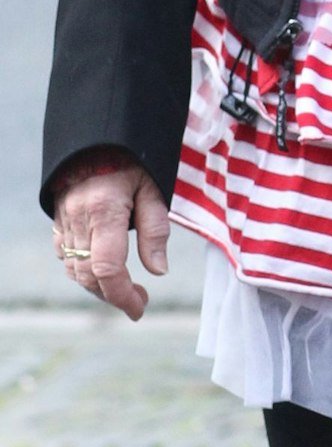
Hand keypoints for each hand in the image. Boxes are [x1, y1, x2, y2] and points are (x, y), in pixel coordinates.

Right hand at [52, 156, 169, 320]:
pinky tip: (103, 271)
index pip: (108, 267)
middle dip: (113, 295)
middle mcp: (79, 221)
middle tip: (139, 301)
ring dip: (98, 287)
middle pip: (89, 275)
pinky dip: (83, 271)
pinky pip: (66, 257)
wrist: (95, 138)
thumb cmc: (132, 160)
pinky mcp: (58, 222)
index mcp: (104, 211)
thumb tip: (158, 270)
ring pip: (75, 270)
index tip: (139, 308)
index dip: (122, 294)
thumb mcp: (154, 188)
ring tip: (126, 290)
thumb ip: (156, 229)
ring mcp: (64, 223)